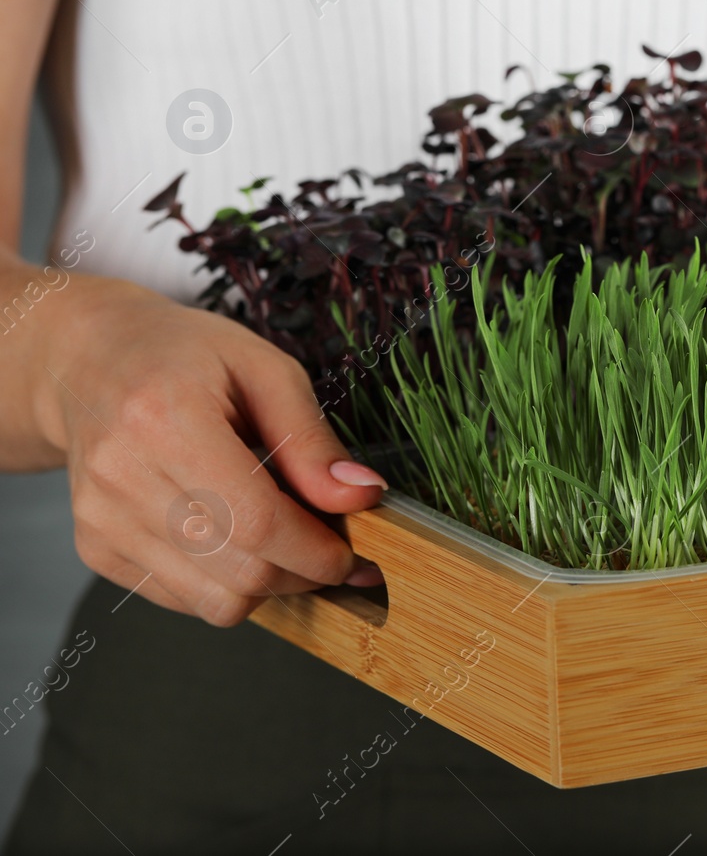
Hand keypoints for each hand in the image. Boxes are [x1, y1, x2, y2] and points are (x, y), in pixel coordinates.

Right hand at [29, 275, 385, 625]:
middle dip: (304, 573)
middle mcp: (122, 476)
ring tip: (285, 540)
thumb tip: (362, 495)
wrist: (90, 364)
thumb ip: (313, 441)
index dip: (317, 550)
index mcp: (165, 418)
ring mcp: (102, 520)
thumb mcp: (266, 371)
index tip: (352, 554)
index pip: (257, 521)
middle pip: (241, 572)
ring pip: (216, 602)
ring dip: (270, 586)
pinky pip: (184, 601)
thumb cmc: (184, 358)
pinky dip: (226, 584)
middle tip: (331, 547)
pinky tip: (235, 539)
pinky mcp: (96, 548)